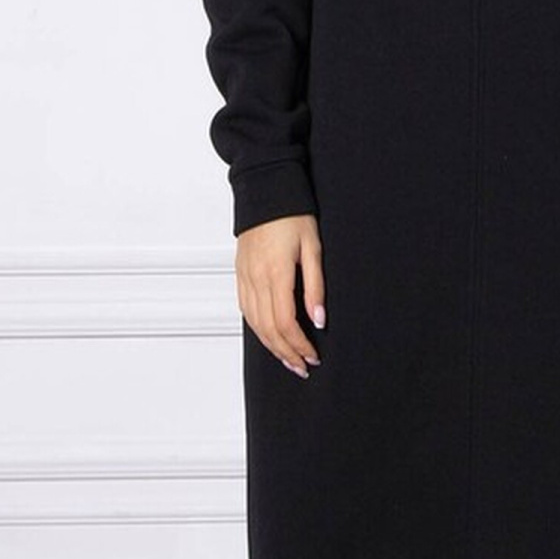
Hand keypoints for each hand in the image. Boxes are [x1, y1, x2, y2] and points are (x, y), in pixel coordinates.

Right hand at [236, 214, 324, 376]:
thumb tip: (319, 319)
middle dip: (287, 353)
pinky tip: (268, 337)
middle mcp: (256, 279)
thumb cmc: (293, 215)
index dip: (300, 345)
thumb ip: (316, 286)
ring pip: (255, 324)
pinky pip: (246, 310)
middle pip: (269, 330)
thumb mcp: (313, 247)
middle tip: (303, 367)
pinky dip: (257, 329)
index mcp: (276, 274)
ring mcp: (245, 277)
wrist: (266, 192)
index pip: (286, 323)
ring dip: (272, 346)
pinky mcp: (240, 274)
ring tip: (288, 359)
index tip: (313, 356)